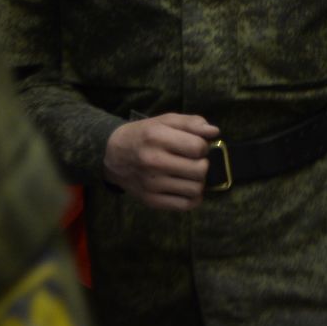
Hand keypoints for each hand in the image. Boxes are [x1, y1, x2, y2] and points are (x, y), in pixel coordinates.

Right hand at [103, 112, 217, 210]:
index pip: (198, 147)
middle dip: (203, 164)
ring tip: (189, 173)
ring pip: (195, 189)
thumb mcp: (165, 120)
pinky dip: (193, 197)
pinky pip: (185, 205)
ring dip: (198, 181)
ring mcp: (151, 184)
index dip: (203, 146)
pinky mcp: (151, 201)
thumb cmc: (144, 134)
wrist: (112, 155)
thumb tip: (214, 133)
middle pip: (200, 170)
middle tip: (194, 160)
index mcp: (157, 137)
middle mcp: (153, 162)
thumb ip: (192, 123)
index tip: (196, 146)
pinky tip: (186, 187)